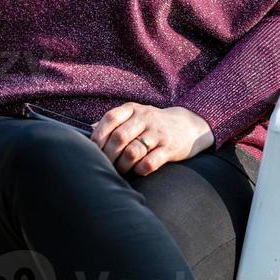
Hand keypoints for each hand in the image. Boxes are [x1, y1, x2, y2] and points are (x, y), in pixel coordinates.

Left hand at [90, 103, 213, 177]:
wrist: (189, 126)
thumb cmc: (153, 124)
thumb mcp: (135, 116)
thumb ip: (114, 122)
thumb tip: (90, 130)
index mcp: (133, 109)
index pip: (110, 118)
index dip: (98, 135)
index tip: (91, 150)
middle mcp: (145, 118)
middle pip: (119, 137)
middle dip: (108, 154)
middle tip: (104, 165)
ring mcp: (158, 132)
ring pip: (133, 151)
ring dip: (122, 165)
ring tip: (120, 170)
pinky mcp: (170, 148)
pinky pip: (150, 162)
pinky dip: (140, 169)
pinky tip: (138, 171)